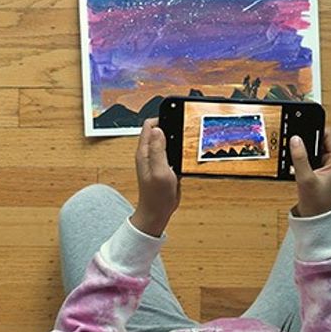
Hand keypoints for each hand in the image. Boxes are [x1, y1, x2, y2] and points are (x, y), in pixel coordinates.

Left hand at [129, 118, 180, 236]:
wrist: (157, 212)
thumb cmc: (156, 196)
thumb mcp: (159, 171)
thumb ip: (158, 150)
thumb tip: (158, 130)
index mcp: (144, 152)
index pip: (150, 126)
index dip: (162, 119)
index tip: (175, 119)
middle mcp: (149, 154)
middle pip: (159, 131)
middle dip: (171, 128)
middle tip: (183, 131)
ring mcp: (157, 161)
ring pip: (167, 142)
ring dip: (176, 140)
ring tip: (186, 142)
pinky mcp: (165, 167)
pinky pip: (172, 153)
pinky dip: (179, 152)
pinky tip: (185, 156)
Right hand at [290, 128, 330, 216]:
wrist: (317, 221)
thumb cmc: (317, 204)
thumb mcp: (306, 179)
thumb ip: (300, 158)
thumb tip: (295, 139)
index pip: (327, 133)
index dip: (313, 127)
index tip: (300, 123)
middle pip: (319, 139)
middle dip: (306, 139)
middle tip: (293, 140)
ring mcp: (328, 166)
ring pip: (313, 149)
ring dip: (303, 150)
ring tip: (293, 154)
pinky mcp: (320, 171)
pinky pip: (311, 158)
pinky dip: (302, 158)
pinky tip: (294, 164)